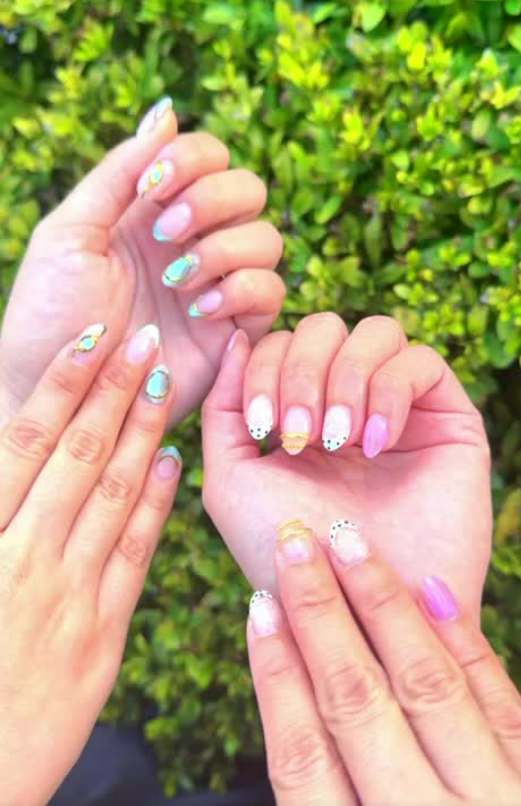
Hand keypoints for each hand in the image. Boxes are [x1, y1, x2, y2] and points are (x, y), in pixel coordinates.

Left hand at [0, 98, 283, 427]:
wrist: (63, 393)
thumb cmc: (50, 314)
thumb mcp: (70, 232)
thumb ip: (118, 172)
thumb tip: (166, 112)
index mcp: (153, 211)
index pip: (209, 157)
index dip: (194, 161)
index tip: (152, 189)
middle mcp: (193, 242)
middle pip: (250, 190)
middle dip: (213, 203)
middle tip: (165, 236)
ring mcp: (217, 286)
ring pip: (268, 240)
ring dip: (226, 251)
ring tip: (178, 282)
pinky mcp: (234, 332)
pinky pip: (273, 294)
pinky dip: (244, 291)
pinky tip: (200, 309)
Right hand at [0, 322, 179, 805]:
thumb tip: (10, 449)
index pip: (26, 443)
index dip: (63, 385)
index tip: (93, 338)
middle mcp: (22, 558)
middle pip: (78, 457)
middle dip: (114, 392)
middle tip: (147, 342)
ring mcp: (67, 597)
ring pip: (114, 495)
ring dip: (143, 433)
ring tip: (166, 384)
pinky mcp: (101, 636)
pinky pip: (134, 557)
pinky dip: (156, 506)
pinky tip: (174, 465)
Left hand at [202, 314, 490, 617]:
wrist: (355, 609)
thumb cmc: (286, 553)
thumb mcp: (231, 478)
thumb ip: (222, 407)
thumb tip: (237, 340)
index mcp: (297, 411)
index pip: (281, 343)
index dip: (266, 369)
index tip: (263, 428)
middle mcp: (347, 402)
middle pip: (324, 326)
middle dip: (302, 373)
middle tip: (300, 434)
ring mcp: (398, 407)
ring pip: (375, 332)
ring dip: (344, 380)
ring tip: (339, 440)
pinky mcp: (448, 419)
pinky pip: (421, 362)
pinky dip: (389, 393)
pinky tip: (374, 446)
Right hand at [247, 521, 520, 804]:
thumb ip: (326, 782)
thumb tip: (292, 681)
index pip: (301, 753)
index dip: (275, 674)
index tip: (259, 607)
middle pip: (354, 701)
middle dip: (318, 614)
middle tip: (294, 545)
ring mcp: (490, 800)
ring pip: (425, 685)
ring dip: (382, 606)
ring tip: (349, 545)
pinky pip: (499, 703)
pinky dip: (462, 642)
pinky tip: (431, 589)